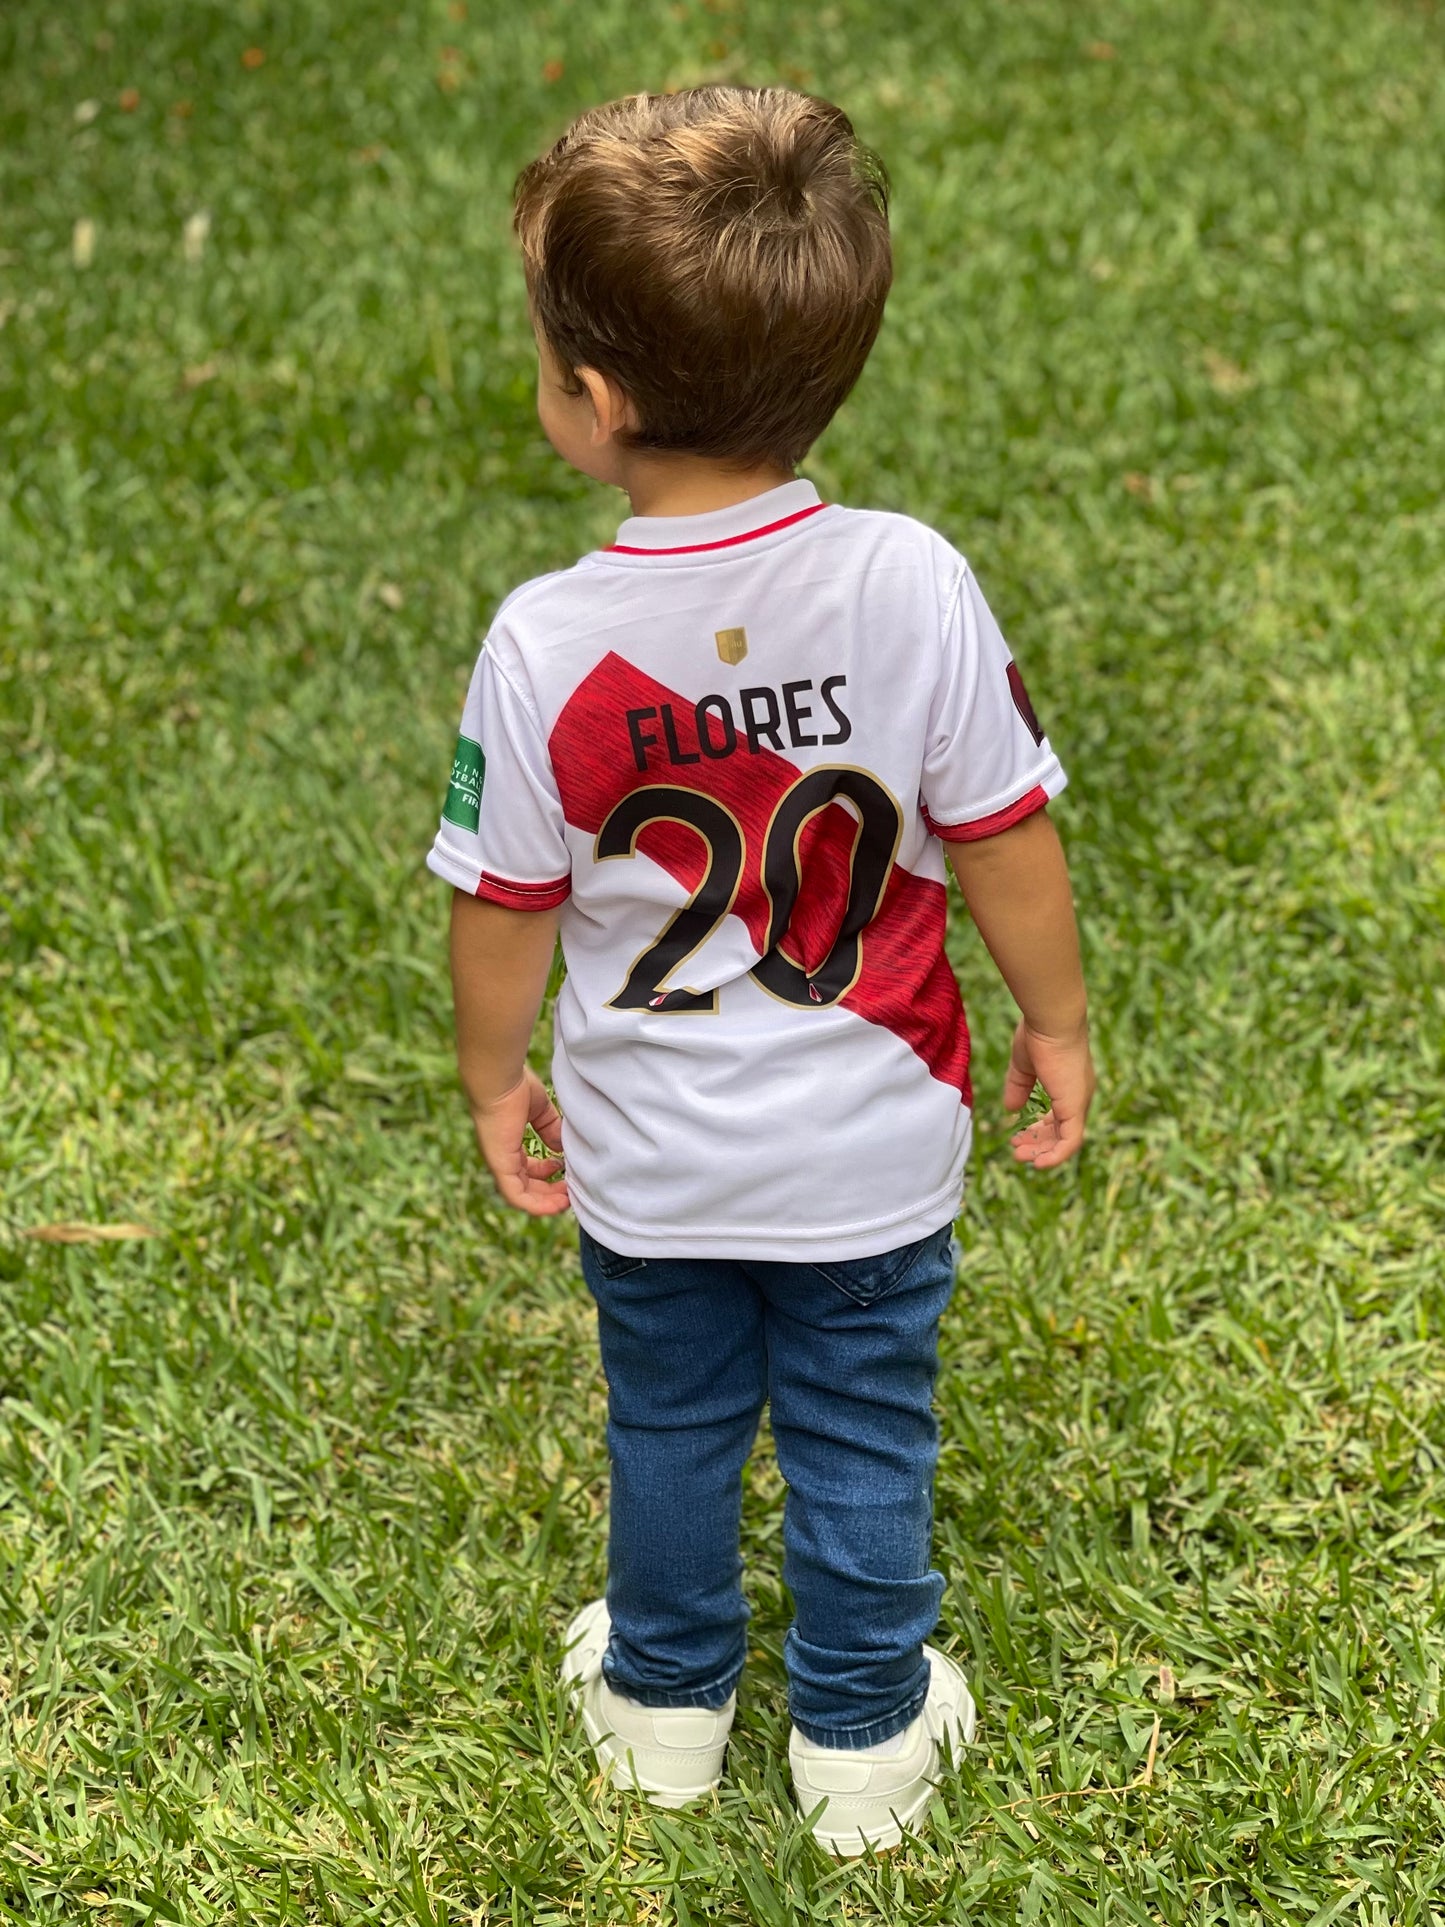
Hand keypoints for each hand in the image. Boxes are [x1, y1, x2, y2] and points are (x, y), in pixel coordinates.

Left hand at [470, 1068, 570, 1215]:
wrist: (500, 1078)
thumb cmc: (515, 1086)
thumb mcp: (539, 1110)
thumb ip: (550, 1129)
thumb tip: (560, 1148)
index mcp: (507, 1144)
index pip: (525, 1168)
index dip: (545, 1173)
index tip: (563, 1168)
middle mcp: (501, 1157)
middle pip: (525, 1185)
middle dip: (549, 1191)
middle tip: (570, 1190)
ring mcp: (499, 1163)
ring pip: (521, 1195)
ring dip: (546, 1202)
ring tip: (567, 1199)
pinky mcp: (500, 1166)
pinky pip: (515, 1196)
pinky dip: (536, 1205)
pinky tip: (557, 1204)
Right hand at [1003, 1018, 1094, 1168]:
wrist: (1052, 1021)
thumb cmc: (1038, 1034)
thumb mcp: (1024, 1066)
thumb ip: (1018, 1087)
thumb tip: (1010, 1110)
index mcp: (1069, 1084)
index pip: (1058, 1116)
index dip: (1038, 1129)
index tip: (1016, 1135)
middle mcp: (1079, 1095)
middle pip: (1061, 1131)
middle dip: (1038, 1143)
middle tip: (1016, 1150)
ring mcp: (1079, 1102)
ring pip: (1066, 1140)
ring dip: (1043, 1152)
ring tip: (1019, 1155)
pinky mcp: (1076, 1108)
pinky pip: (1071, 1142)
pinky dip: (1056, 1156)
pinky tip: (1039, 1162)